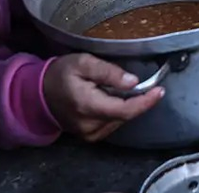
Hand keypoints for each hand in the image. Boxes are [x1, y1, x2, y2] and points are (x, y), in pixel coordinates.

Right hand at [42, 54, 163, 141]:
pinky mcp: (89, 136)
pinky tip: (112, 99)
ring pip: (120, 121)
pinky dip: (118, 112)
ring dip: (128, 106)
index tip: (160, 91)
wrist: (39, 94)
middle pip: (125, 116)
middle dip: (138, 100)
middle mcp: (90, 125)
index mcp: (88, 106)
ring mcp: (89, 134)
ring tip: (120, 89)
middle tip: (145, 84)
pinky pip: (112, 124)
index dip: (145, 102)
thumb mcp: (83, 62)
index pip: (125, 110)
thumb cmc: (61, 74)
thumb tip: (133, 82)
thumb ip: (108, 72)